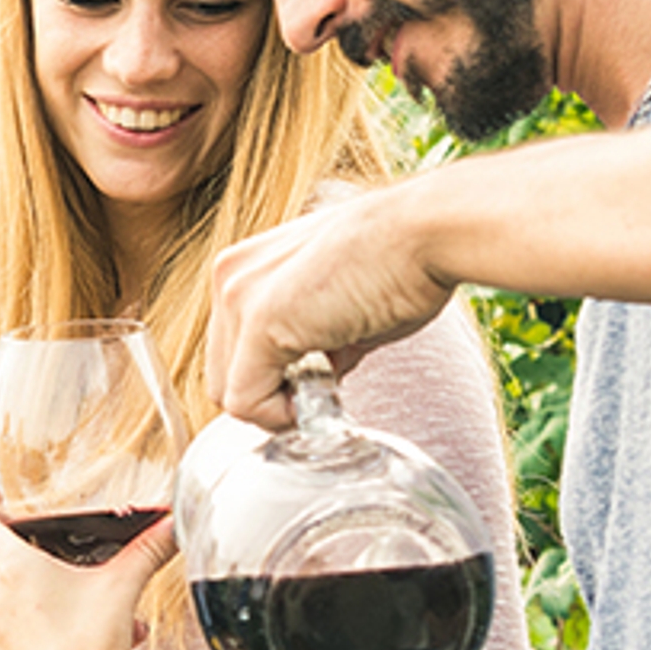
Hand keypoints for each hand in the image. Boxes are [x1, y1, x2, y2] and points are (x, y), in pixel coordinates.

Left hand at [0, 509, 179, 649]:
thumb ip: (148, 550)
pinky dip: (43, 639)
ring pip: (19, 607)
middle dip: (49, 571)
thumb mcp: (123, 586)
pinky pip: (17, 641)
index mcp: (12, 569)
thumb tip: (172, 527)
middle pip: (10, 567)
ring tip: (97, 622)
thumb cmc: (94, 647)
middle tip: (83, 579)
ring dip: (53, 608)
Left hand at [205, 180, 453, 426]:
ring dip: (276, 407)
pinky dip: (280, 416)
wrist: (427, 234)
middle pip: (223, 374)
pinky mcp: (259, 320)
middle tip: (323, 393)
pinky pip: (246, 400)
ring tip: (327, 388)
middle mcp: (232, 275)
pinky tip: (321, 397)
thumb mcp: (340, 308)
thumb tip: (316, 378)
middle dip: (270, 396)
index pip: (231, 350)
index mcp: (247, 267)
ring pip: (229, 392)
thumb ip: (313, 342)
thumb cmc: (402, 263)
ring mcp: (239, 296)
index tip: (319, 381)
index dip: (271, 381)